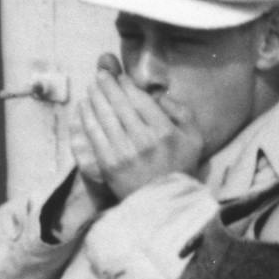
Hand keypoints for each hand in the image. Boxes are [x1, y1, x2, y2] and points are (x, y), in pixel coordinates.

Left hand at [71, 54, 205, 200]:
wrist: (163, 203)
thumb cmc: (180, 167)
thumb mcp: (194, 138)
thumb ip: (181, 112)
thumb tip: (158, 95)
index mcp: (165, 131)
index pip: (140, 99)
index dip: (126, 84)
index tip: (120, 76)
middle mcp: (144, 140)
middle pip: (120, 104)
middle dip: (108, 85)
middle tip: (100, 74)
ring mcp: (124, 153)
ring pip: (105, 116)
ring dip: (95, 97)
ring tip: (92, 86)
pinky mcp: (108, 164)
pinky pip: (94, 134)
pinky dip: (87, 117)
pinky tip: (84, 107)